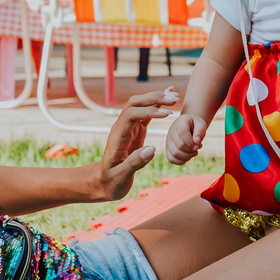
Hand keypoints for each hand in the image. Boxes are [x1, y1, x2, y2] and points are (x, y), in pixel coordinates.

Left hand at [97, 87, 176, 201]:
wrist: (104, 181)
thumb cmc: (111, 181)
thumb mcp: (121, 176)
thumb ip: (135, 163)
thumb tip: (152, 149)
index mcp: (117, 137)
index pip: (131, 115)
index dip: (148, 111)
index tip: (167, 114)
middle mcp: (121, 128)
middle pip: (135, 103)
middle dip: (154, 98)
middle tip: (174, 100)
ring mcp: (129, 127)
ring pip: (141, 104)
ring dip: (157, 98)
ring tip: (175, 97)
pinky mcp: (136, 130)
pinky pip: (146, 113)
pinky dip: (157, 104)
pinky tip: (168, 98)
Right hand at [165, 112, 207, 164]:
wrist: (189, 125)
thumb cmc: (195, 125)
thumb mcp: (201, 124)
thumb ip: (200, 131)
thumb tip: (197, 141)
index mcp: (179, 123)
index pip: (182, 133)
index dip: (191, 142)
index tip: (199, 144)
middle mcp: (171, 132)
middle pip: (179, 146)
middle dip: (191, 150)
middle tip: (198, 147)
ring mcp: (168, 141)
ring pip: (175, 154)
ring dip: (187, 156)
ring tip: (194, 152)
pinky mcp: (168, 149)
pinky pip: (171, 159)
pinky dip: (181, 161)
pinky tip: (188, 157)